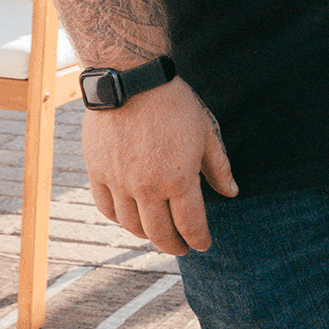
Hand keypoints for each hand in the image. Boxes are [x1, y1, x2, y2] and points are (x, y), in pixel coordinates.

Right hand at [82, 78, 237, 255]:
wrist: (131, 81)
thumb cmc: (175, 104)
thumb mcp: (207, 133)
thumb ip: (219, 167)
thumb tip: (232, 193)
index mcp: (178, 180)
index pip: (190, 224)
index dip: (199, 239)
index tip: (204, 245)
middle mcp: (146, 188)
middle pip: (159, 233)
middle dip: (174, 245)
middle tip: (181, 248)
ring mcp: (119, 183)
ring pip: (131, 225)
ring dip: (147, 235)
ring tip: (158, 235)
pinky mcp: (97, 173)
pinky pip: (107, 208)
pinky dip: (120, 219)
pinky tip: (130, 218)